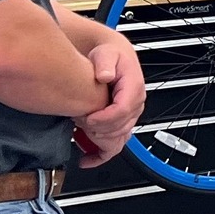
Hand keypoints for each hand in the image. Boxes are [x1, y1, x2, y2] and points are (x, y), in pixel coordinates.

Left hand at [76, 39, 144, 167]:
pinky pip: (118, 143)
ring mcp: (130, 114)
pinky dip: (102, 154)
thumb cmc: (109, 55)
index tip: (86, 119)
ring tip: (79, 131)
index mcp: (134, 87)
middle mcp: (135, 103)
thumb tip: (105, 76)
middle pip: (120, 127)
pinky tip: (87, 159)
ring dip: (98, 139)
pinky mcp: (123, 121)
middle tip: (79, 122)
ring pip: (119, 137)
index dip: (103, 118)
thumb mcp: (106, 54)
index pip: (122, 110)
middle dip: (98, 129)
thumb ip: (105, 64)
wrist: (112, 57)